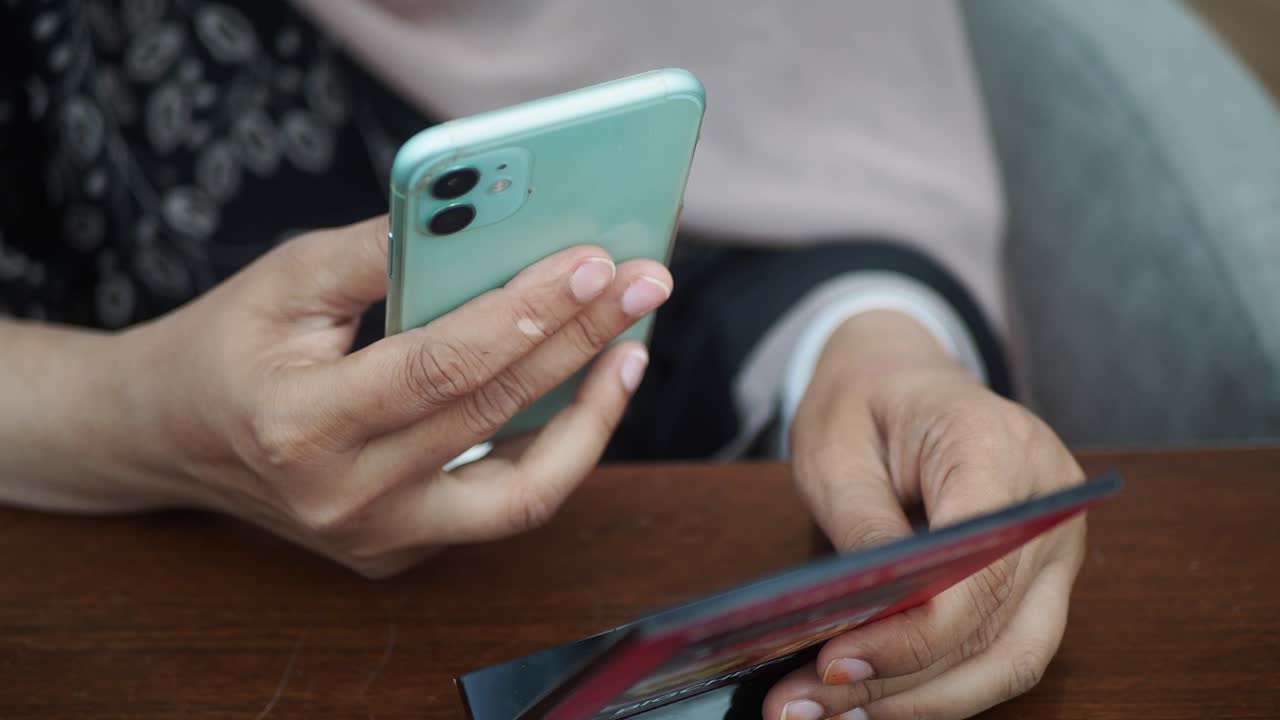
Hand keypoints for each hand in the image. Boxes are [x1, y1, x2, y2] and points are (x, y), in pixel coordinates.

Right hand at [107, 216, 670, 575]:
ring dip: (591, 419)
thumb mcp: (287, 279)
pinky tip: (584, 391)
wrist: (170, 438)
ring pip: (519, 494)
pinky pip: (499, 505)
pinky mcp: (400, 553)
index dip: (526, 313)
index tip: (594, 261)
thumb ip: (381, 249)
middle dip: (581, 342)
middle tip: (644, 285)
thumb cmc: (228, 346)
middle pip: (491, 417)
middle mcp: (341, 500)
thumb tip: (487, 217)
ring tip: (631, 350)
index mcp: (299, 425)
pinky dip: (550, 447)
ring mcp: (376, 539)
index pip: (438, 368)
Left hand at [764, 310, 1085, 719]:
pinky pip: (1002, 649)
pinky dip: (940, 684)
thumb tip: (866, 621)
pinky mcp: (1041, 575)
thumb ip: (861, 528)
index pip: (979, 572)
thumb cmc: (864, 401)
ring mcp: (1057, 544)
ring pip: (1011, 659)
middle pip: (999, 631)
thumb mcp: (835, 449)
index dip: (912, 636)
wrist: (900, 375)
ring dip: (923, 701)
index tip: (834, 667)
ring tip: (831, 715)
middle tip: (805, 708)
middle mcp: (1051, 504)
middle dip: (905, 687)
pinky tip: (874, 699)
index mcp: (1000, 450)